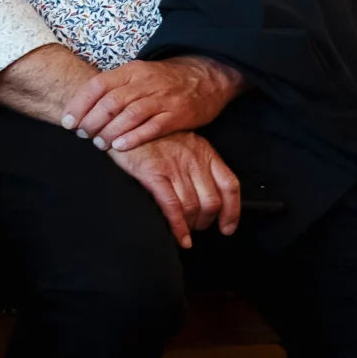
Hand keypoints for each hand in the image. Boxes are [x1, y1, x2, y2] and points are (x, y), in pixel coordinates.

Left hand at [64, 56, 243, 153]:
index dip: (79, 104)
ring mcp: (162, 98)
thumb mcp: (138, 75)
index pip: (98, 85)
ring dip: (109, 131)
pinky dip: (134, 137)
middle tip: (82, 135)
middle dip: (91, 121)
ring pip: (129, 115)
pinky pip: (153, 127)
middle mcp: (145, 82)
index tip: (67, 121)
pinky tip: (120, 146)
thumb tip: (82, 106)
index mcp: (131, 71)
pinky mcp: (178, 114)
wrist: (206, 77)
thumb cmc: (164, 81)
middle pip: (111, 102)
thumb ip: (114, 88)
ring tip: (98, 144)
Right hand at [108, 132, 241, 248]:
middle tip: (196, 228)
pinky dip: (178, 226)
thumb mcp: (183, 143)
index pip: (229, 185)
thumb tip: (205, 194)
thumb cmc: (152, 136)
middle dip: (206, 222)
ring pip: (193, 207)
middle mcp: (194, 160)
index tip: (227, 227)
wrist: (123, 120)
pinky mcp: (153, 173)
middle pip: (212, 202)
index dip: (232, 211)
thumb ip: (196, 164)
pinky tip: (179, 237)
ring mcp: (174, 166)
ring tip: (184, 232)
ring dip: (191, 226)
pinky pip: (172, 206)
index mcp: (205, 152)